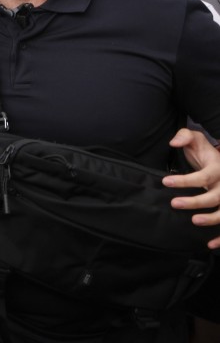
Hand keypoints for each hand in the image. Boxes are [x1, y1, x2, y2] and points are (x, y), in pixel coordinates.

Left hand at [164, 128, 219, 248]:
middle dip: (195, 202)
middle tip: (174, 203)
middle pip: (215, 197)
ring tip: (193, 221)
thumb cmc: (205, 152)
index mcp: (218, 168)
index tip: (165, 182)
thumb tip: (174, 142)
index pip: (203, 177)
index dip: (185, 181)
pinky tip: (209, 244)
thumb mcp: (196, 139)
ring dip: (212, 219)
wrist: (219, 162)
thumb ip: (185, 136)